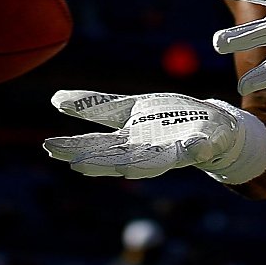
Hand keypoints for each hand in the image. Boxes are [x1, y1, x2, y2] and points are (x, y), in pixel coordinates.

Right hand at [41, 89, 265, 185]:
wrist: (214, 128)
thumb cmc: (169, 118)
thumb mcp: (130, 108)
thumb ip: (97, 105)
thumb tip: (54, 99)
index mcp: (129, 137)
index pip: (99, 142)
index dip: (77, 145)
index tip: (51, 147)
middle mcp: (146, 148)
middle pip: (117, 156)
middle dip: (98, 161)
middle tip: (72, 162)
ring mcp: (172, 149)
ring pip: (152, 160)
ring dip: (139, 163)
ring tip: (122, 165)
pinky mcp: (199, 147)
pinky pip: (197, 149)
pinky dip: (195, 149)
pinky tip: (193, 147)